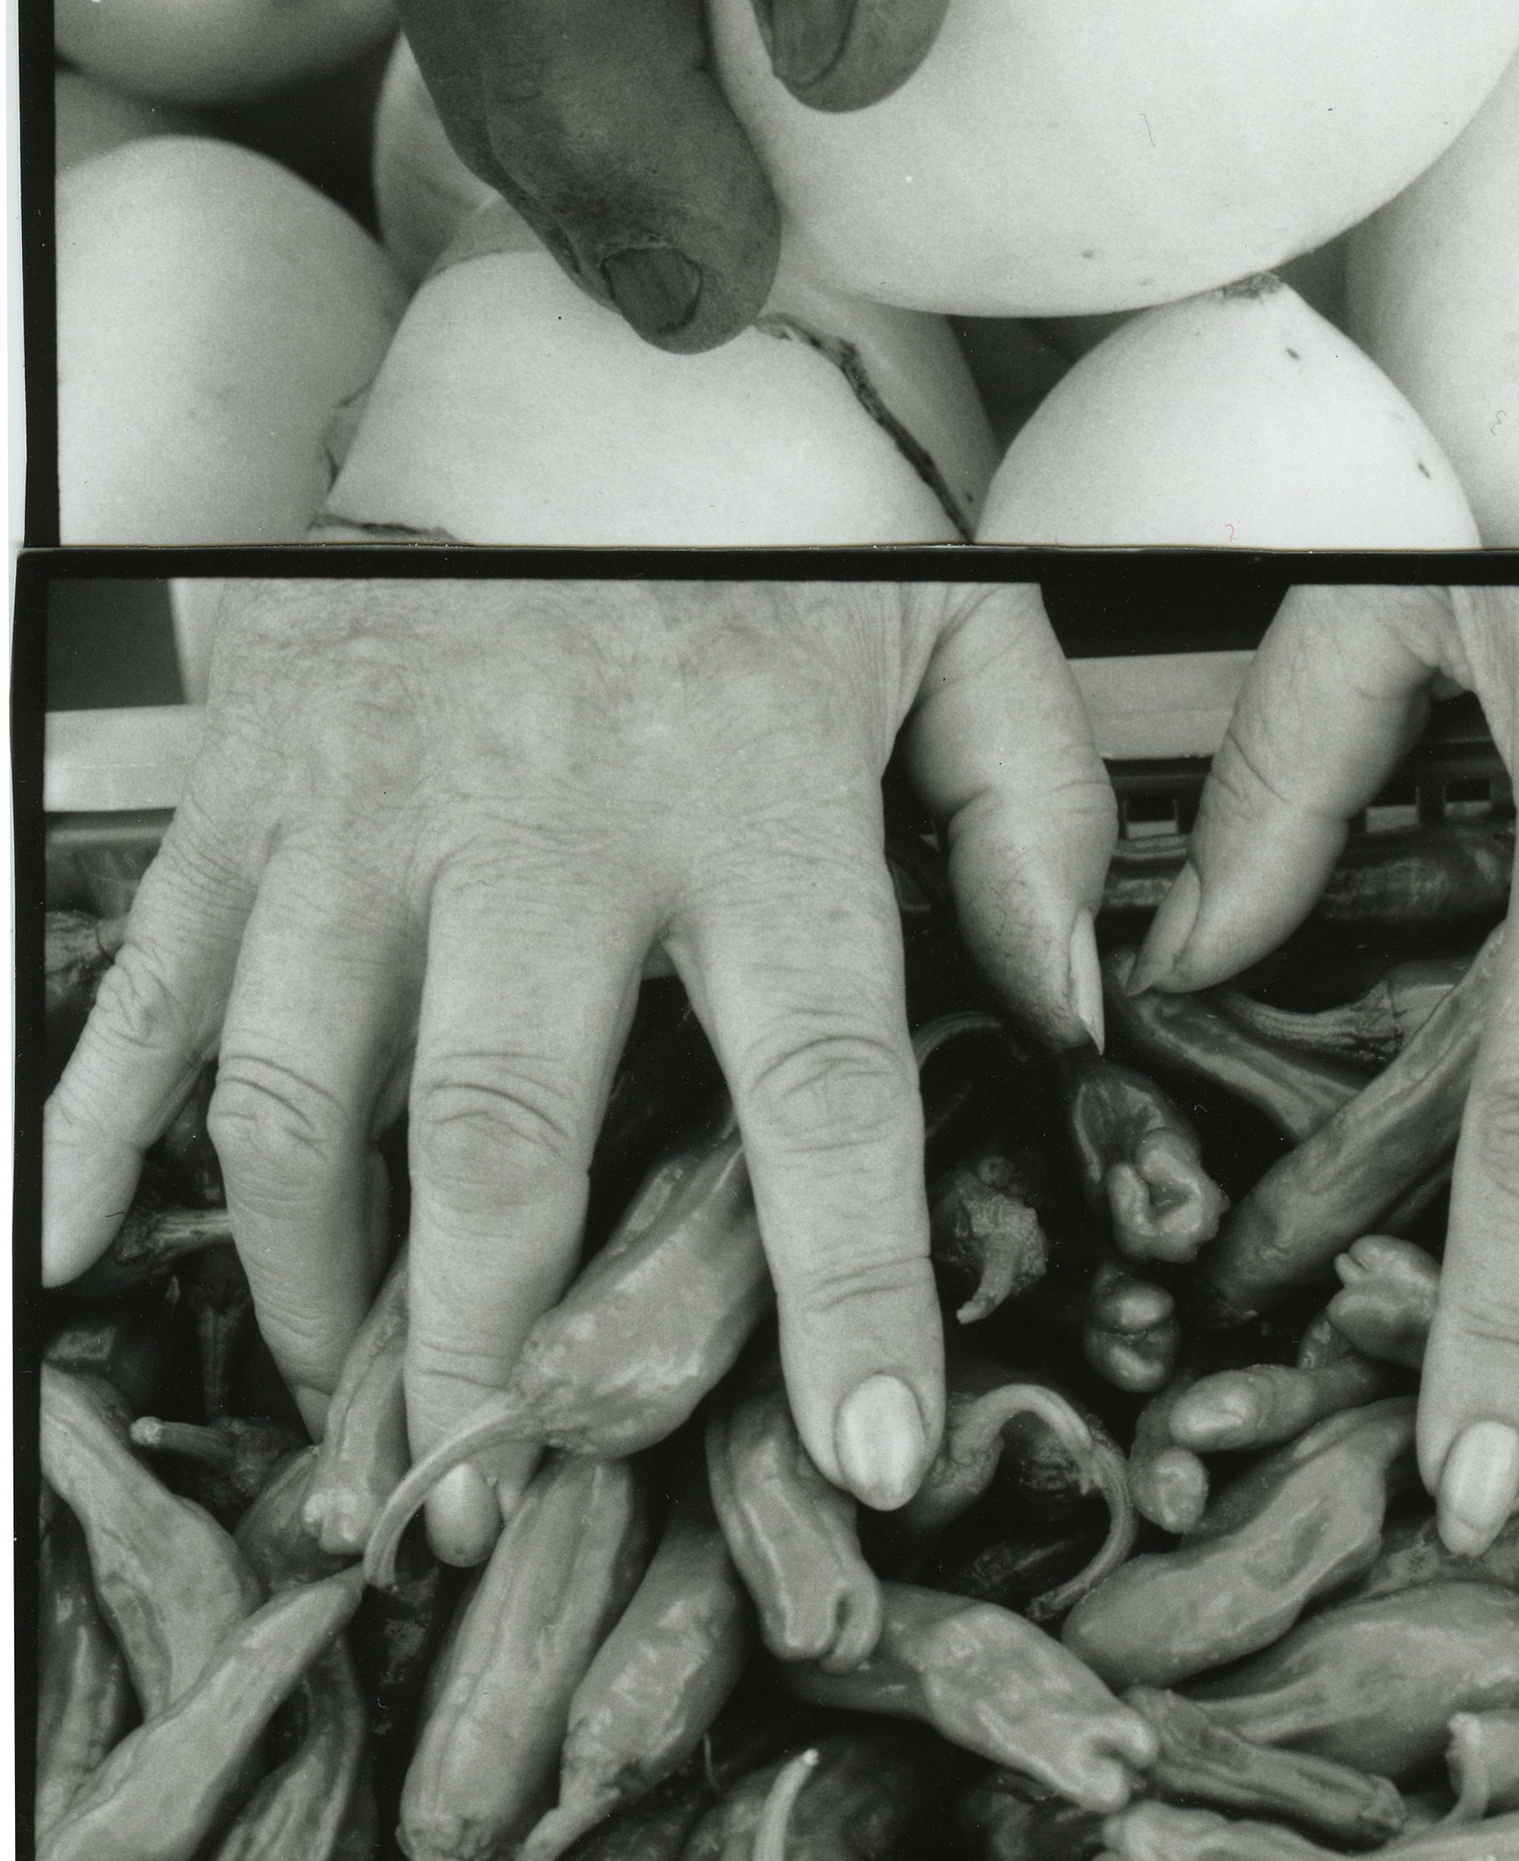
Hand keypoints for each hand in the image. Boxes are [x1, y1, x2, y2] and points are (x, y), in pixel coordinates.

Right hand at [44, 577, 1113, 1563]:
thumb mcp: (951, 633)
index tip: (867, 1451)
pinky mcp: (251, 790)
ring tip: (358, 1417)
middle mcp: (547, 824)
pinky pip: (153, 991)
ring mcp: (369, 810)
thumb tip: (1075, 1014)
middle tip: (504, 1500)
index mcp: (751, 800)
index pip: (815, 1081)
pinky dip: (89, 1131)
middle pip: (504, 1138)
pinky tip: (74, 1253)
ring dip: (316, 1289)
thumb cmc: (758, 524)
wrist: (547, 359)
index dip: (846, 1282)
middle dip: (499, 1350)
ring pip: (305, 1100)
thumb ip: (1025, 819)